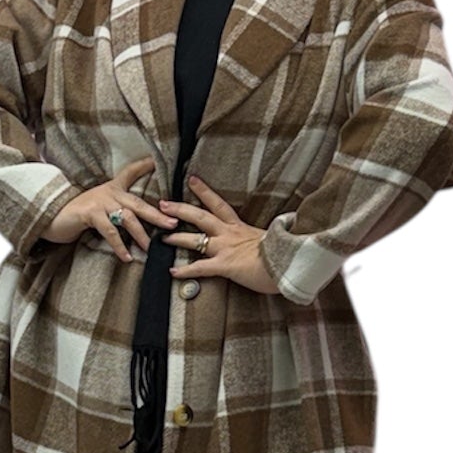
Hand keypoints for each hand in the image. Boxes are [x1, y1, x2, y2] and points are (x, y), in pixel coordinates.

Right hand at [41, 159, 182, 264]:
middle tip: (173, 224)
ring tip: (151, 248)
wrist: (52, 217)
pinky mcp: (90, 214)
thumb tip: (136, 219)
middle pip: (138, 203)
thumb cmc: (78, 215)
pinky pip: (109, 231)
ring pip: (127, 218)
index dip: (144, 166)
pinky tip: (127, 257)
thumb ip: (117, 208)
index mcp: (113, 189)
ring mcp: (100, 202)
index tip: (158, 161)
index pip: (130, 173)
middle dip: (157, 214)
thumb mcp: (100, 206)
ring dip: (141, 234)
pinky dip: (119, 246)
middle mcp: (109, 193)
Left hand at [164, 174, 279, 294]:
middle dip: (180, 208)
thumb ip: (263, 237)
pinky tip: (172, 272)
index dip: (204, 192)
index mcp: (241, 227)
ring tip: (161, 238)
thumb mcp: (273, 239)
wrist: (291, 262)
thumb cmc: (285, 253)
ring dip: (176, 237)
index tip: (192, 180)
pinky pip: (200, 268)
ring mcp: (226, 248)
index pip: (219, 205)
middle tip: (163, 202)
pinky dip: (185, 271)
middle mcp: (230, 234)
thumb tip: (268, 238)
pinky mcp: (226, 265)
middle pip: (200, 216)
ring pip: (195, 239)